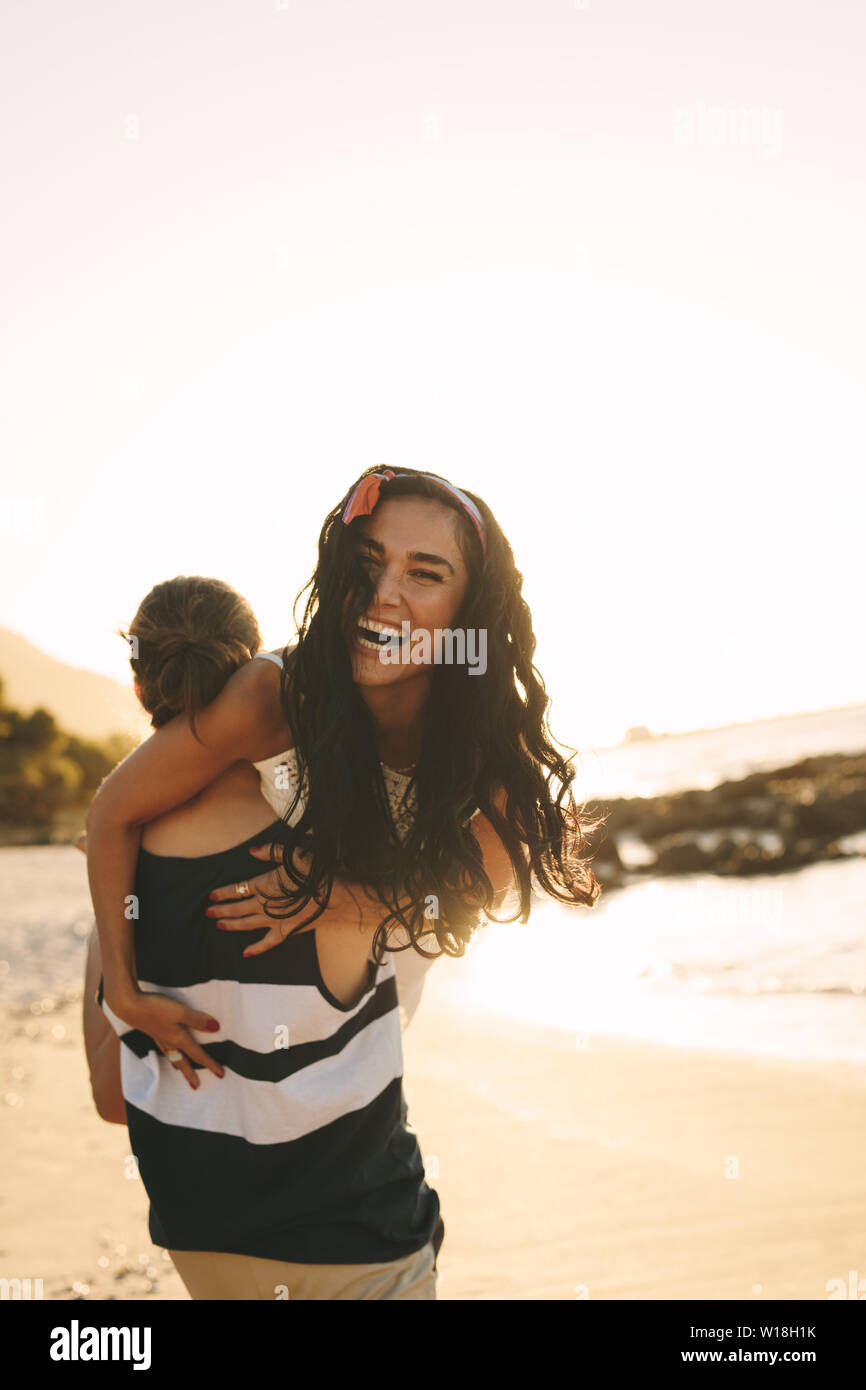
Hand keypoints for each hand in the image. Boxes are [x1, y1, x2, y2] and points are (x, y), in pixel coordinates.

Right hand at [110, 988, 225, 1090]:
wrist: (128, 1005)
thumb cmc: (155, 1008)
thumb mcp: (181, 1012)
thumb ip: (198, 1020)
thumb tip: (216, 1028)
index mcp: (178, 1039)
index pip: (198, 1054)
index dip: (210, 1064)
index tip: (221, 1074)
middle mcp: (168, 1041)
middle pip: (182, 1060)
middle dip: (190, 1073)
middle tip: (195, 1086)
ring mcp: (158, 1036)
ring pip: (171, 1055)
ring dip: (178, 1064)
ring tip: (179, 1070)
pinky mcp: (150, 1029)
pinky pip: (162, 1046)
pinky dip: (167, 1052)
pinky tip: (165, 1048)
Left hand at [206, 843, 313, 958]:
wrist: (336, 897)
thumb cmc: (317, 873)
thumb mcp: (294, 855)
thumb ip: (271, 852)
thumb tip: (251, 851)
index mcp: (264, 885)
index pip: (237, 889)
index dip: (223, 892)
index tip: (211, 895)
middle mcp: (265, 905)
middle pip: (238, 908)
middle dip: (221, 910)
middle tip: (208, 912)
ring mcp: (274, 920)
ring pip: (247, 924)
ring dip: (232, 925)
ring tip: (218, 925)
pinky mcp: (286, 931)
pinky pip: (267, 942)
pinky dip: (256, 948)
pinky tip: (245, 952)